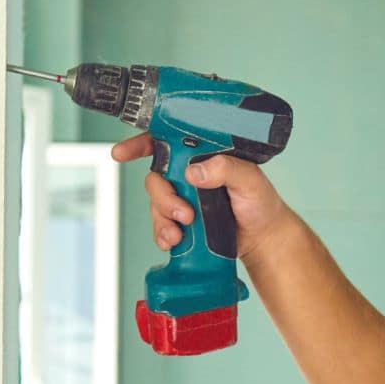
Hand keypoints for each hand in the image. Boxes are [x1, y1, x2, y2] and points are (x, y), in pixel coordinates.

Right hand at [110, 133, 298, 260]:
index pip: (166, 141)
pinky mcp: (181, 222)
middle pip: (156, 178)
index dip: (140, 144)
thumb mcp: (250, 180)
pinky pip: (160, 226)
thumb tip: (195, 171)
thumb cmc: (260, 202)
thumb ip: (227, 169)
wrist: (262, 238)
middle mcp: (188, 174)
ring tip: (181, 233)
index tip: (122, 153)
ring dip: (163, 219)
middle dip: (162, 198)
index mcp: (202, 155)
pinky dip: (163, 235)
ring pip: (156, 204)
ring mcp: (183, 199)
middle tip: (183, 214)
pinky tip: (173, 242)